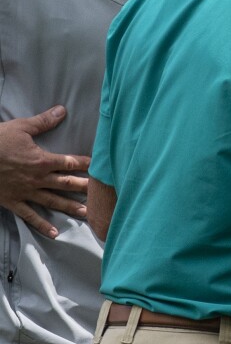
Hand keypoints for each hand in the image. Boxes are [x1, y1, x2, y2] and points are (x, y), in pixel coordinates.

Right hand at [0, 106, 90, 237]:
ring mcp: (26, 192)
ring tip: (87, 214)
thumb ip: (43, 122)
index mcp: (42, 160)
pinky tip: (55, 234)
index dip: (87, 164)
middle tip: (104, 194)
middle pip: (67, 183)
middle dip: (86, 188)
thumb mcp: (20, 128)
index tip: (101, 167)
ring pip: (53, 201)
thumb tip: (62, 110)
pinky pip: (30, 216)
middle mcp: (37, 178)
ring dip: (71, 207)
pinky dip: (42, 225)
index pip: (70, 163)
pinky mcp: (13, 201)